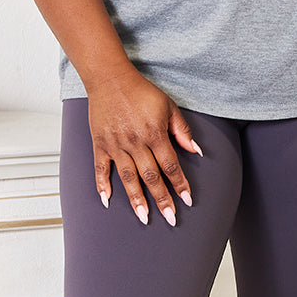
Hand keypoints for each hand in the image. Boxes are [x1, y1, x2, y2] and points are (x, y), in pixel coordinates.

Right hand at [87, 67, 200, 224]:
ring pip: (128, 177)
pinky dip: (103, 185)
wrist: (110, 78)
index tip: (186, 200)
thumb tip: (196, 151)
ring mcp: (116, 144)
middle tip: (170, 218)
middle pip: (151, 176)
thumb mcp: (168, 106)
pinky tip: (107, 201)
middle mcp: (135, 142)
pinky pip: (101, 168)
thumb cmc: (141, 91)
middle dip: (162, 199)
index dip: (180, 184)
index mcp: (154, 133)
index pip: (171, 165)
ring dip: (137, 199)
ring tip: (144, 218)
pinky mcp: (100, 144)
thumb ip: (181, 130)